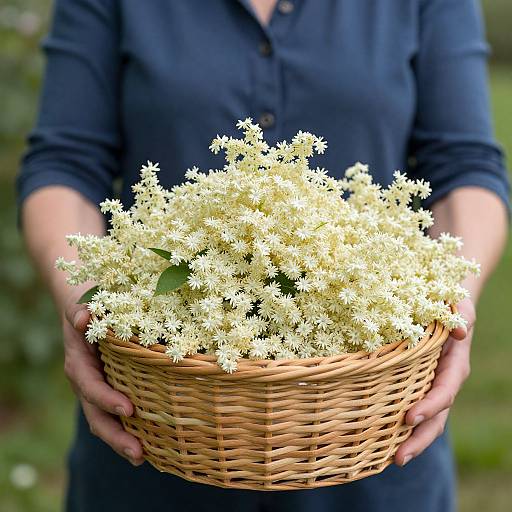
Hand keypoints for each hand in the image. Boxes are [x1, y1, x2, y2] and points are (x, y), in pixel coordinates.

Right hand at [62, 289, 143, 465]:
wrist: (88, 307)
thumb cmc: (90, 304)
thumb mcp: (83, 303)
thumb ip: (80, 311)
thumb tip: (84, 319)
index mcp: (80, 365)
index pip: (91, 387)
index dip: (107, 400)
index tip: (128, 410)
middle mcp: (88, 383)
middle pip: (97, 416)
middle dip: (116, 437)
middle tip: (138, 453)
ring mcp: (100, 390)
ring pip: (108, 421)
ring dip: (124, 442)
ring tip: (145, 458)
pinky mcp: (114, 390)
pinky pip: (120, 414)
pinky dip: (133, 430)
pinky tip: (154, 444)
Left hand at [395, 298, 474, 465]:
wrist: (443, 308)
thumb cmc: (448, 305)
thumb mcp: (458, 307)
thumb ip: (459, 318)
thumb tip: (460, 333)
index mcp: (454, 366)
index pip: (444, 392)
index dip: (429, 407)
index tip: (409, 417)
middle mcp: (442, 382)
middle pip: (436, 419)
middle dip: (418, 440)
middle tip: (398, 458)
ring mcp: (429, 387)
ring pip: (424, 421)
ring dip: (408, 441)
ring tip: (390, 460)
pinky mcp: (415, 386)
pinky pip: (409, 407)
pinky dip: (398, 426)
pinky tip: (378, 439)